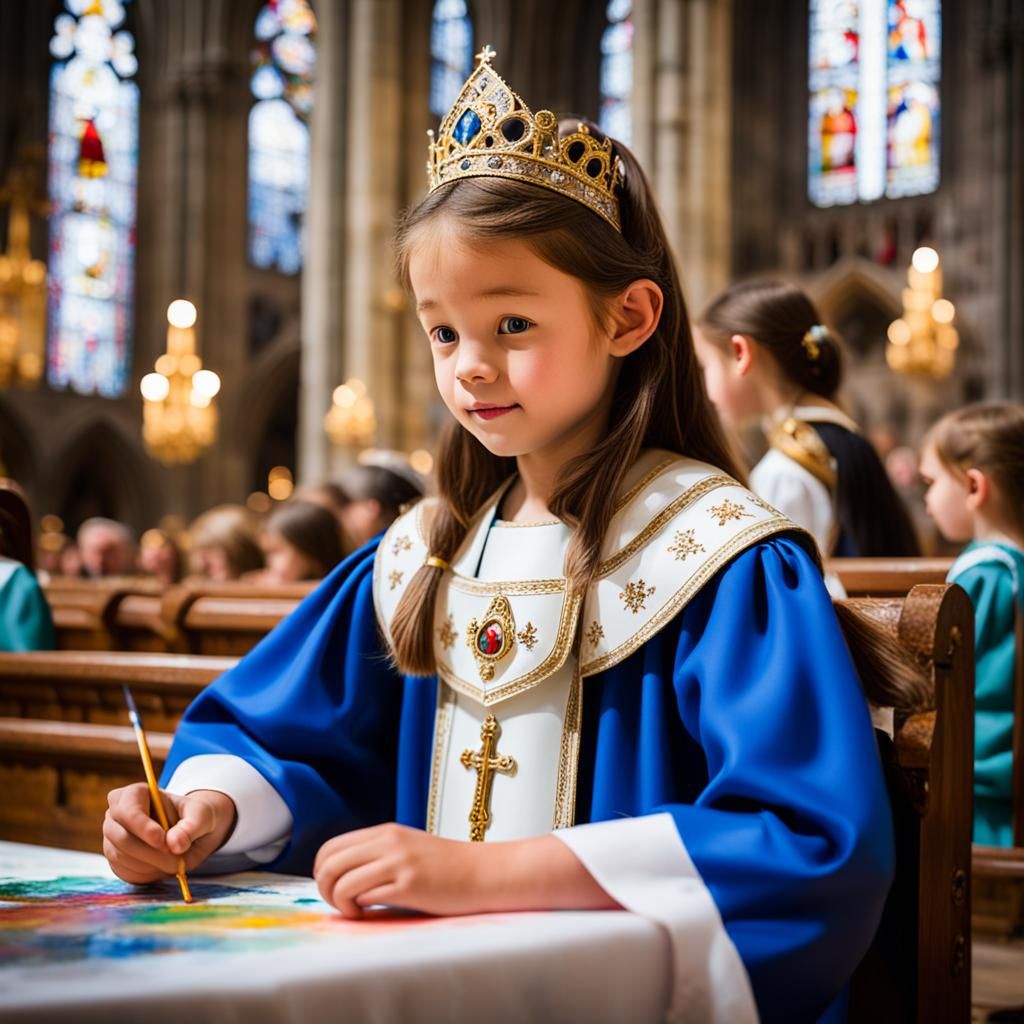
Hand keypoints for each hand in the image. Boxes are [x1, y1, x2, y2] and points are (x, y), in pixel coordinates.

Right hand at [103, 783, 236, 883]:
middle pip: (119, 836)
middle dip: (148, 852)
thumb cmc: (194, 817)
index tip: (162, 840)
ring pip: (120, 856)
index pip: (128, 810)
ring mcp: (113, 837)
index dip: (142, 827)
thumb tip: (174, 845)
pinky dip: (146, 874)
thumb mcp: (201, 816)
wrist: (192, 832)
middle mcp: (116, 814)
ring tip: (175, 861)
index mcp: (135, 793)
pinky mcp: (116, 858)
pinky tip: (164, 867)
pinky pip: (124, 871)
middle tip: (175, 859)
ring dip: (149, 864)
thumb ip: (190, 828)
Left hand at [313, 823, 615, 918]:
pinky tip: (372, 913)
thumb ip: (378, 855)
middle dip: (324, 889)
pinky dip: (358, 910)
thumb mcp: (408, 849)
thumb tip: (342, 876)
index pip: (330, 848)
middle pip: (328, 863)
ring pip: (340, 881)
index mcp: (384, 832)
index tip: (336, 890)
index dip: (323, 873)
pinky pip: (363, 895)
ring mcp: (398, 861)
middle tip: (342, 904)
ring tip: (357, 910)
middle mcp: (387, 841)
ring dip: (340, 903)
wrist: (484, 873)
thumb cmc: (448, 868)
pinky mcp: (409, 883)